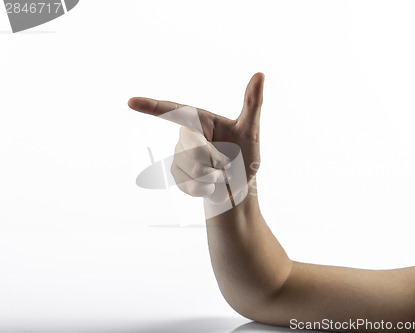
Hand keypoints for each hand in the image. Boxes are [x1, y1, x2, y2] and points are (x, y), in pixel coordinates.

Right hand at [128, 73, 264, 202]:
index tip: (131, 102)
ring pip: (190, 167)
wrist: (238, 189)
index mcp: (200, 121)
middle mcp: (186, 136)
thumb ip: (252, 103)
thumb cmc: (246, 157)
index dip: (152, 107)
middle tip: (228, 164)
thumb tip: (260, 74)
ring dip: (212, 175)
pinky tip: (211, 185)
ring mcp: (180, 156)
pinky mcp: (177, 175)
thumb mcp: (251, 131)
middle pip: (192, 147)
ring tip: (220, 174)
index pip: (174, 111)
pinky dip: (205, 188)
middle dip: (215, 159)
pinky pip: (186, 183)